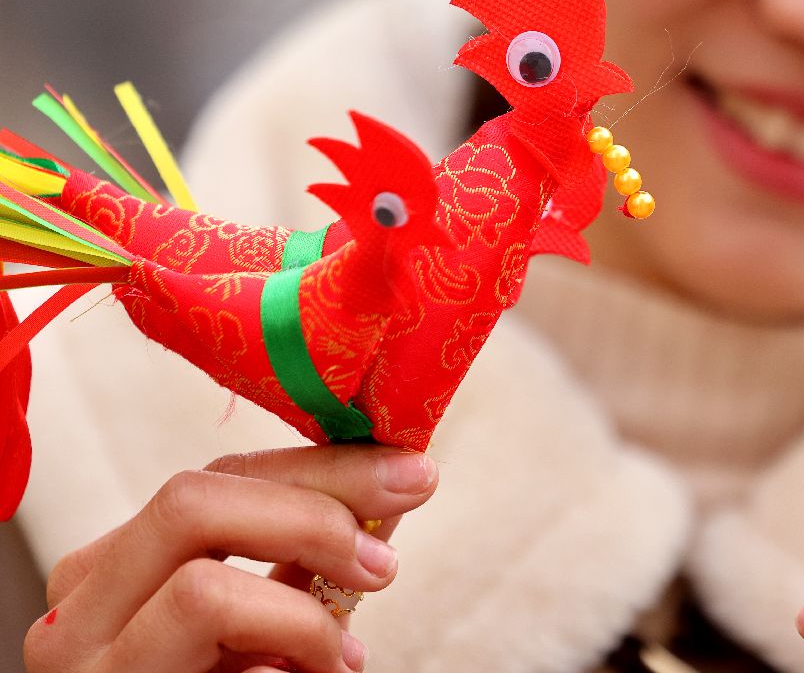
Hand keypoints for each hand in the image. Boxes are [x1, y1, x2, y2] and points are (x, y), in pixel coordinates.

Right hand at [23, 444, 438, 672]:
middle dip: (315, 514)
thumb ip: (307, 557)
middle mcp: (77, 609)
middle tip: (384, 562)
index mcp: (116, 568)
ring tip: (341, 659)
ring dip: (301, 617)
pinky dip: (288, 664)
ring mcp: (86, 667)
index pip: (221, 477)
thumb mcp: (264, 619)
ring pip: (200, 588)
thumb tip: (394, 486)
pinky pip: (223, 657)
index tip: (411, 473)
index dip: (324, 467)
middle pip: (192, 501)